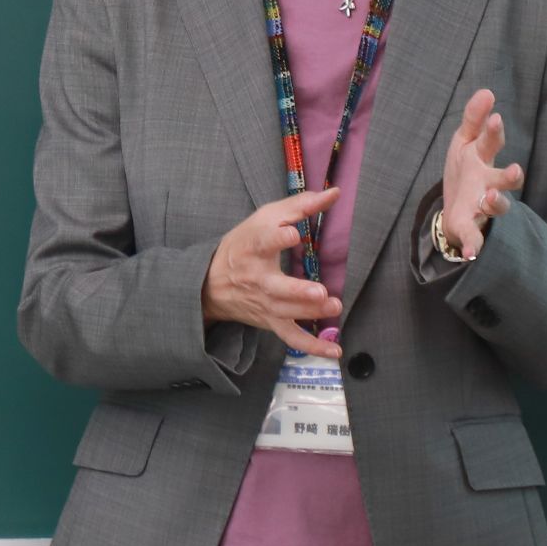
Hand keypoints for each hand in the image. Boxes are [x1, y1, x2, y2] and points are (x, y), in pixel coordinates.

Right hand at [202, 186, 344, 356]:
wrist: (211, 283)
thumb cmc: (244, 244)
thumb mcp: (266, 218)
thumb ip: (301, 205)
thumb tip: (335, 194)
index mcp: (253, 247)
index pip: (263, 241)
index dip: (277, 237)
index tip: (292, 234)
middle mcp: (257, 279)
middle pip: (276, 288)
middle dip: (297, 292)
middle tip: (319, 292)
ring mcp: (264, 304)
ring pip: (286, 314)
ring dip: (310, 314)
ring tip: (333, 307)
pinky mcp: (271, 322)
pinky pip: (292, 338)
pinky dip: (312, 347)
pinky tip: (335, 352)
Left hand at [441, 88, 523, 258]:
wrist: (454, 208)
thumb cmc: (464, 170)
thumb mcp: (463, 142)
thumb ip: (474, 118)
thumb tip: (487, 91)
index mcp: (482, 159)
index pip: (491, 143)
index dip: (494, 132)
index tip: (496, 118)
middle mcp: (488, 182)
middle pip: (505, 179)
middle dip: (510, 176)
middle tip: (514, 171)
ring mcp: (482, 206)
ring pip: (497, 207)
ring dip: (496, 203)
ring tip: (490, 198)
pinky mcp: (470, 227)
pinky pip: (475, 237)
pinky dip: (474, 245)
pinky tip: (471, 254)